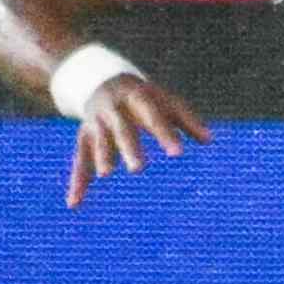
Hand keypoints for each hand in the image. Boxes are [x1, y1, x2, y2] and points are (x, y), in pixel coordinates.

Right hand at [61, 66, 212, 201]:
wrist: (101, 79)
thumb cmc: (144, 98)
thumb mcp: (164, 101)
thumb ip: (185, 119)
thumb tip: (209, 140)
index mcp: (137, 97)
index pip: (153, 116)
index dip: (165, 134)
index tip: (178, 154)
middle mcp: (113, 109)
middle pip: (121, 129)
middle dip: (129, 148)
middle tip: (139, 169)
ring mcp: (96, 123)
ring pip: (97, 142)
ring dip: (101, 157)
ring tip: (107, 175)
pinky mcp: (83, 138)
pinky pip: (78, 161)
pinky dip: (76, 182)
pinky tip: (75, 203)